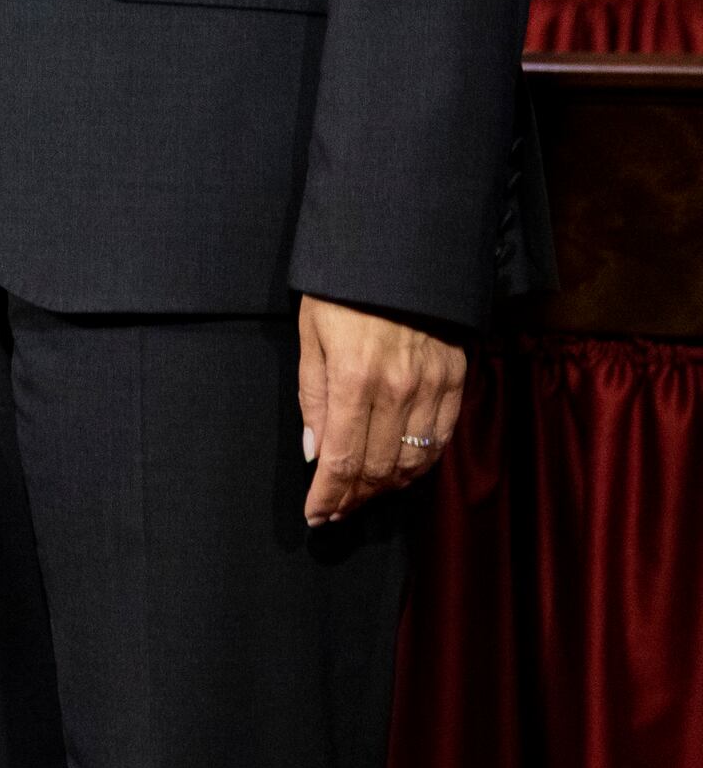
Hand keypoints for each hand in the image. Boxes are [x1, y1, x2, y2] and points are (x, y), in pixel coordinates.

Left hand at [298, 294, 465, 525]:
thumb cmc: (342, 292)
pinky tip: (400, 471)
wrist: (399, 252)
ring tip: (362, 496)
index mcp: (354, 380)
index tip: (315, 515)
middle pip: (378, 468)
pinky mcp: (457, 379)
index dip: (328, 496)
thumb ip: (312, 397)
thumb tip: (315, 454)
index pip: (342, 460)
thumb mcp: (310, 336)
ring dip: (386, 487)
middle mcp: (398, 390)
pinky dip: (420, 464)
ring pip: (414, 461)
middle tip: (335, 510)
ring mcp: (432, 386)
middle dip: (353, 498)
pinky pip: (442, 438)